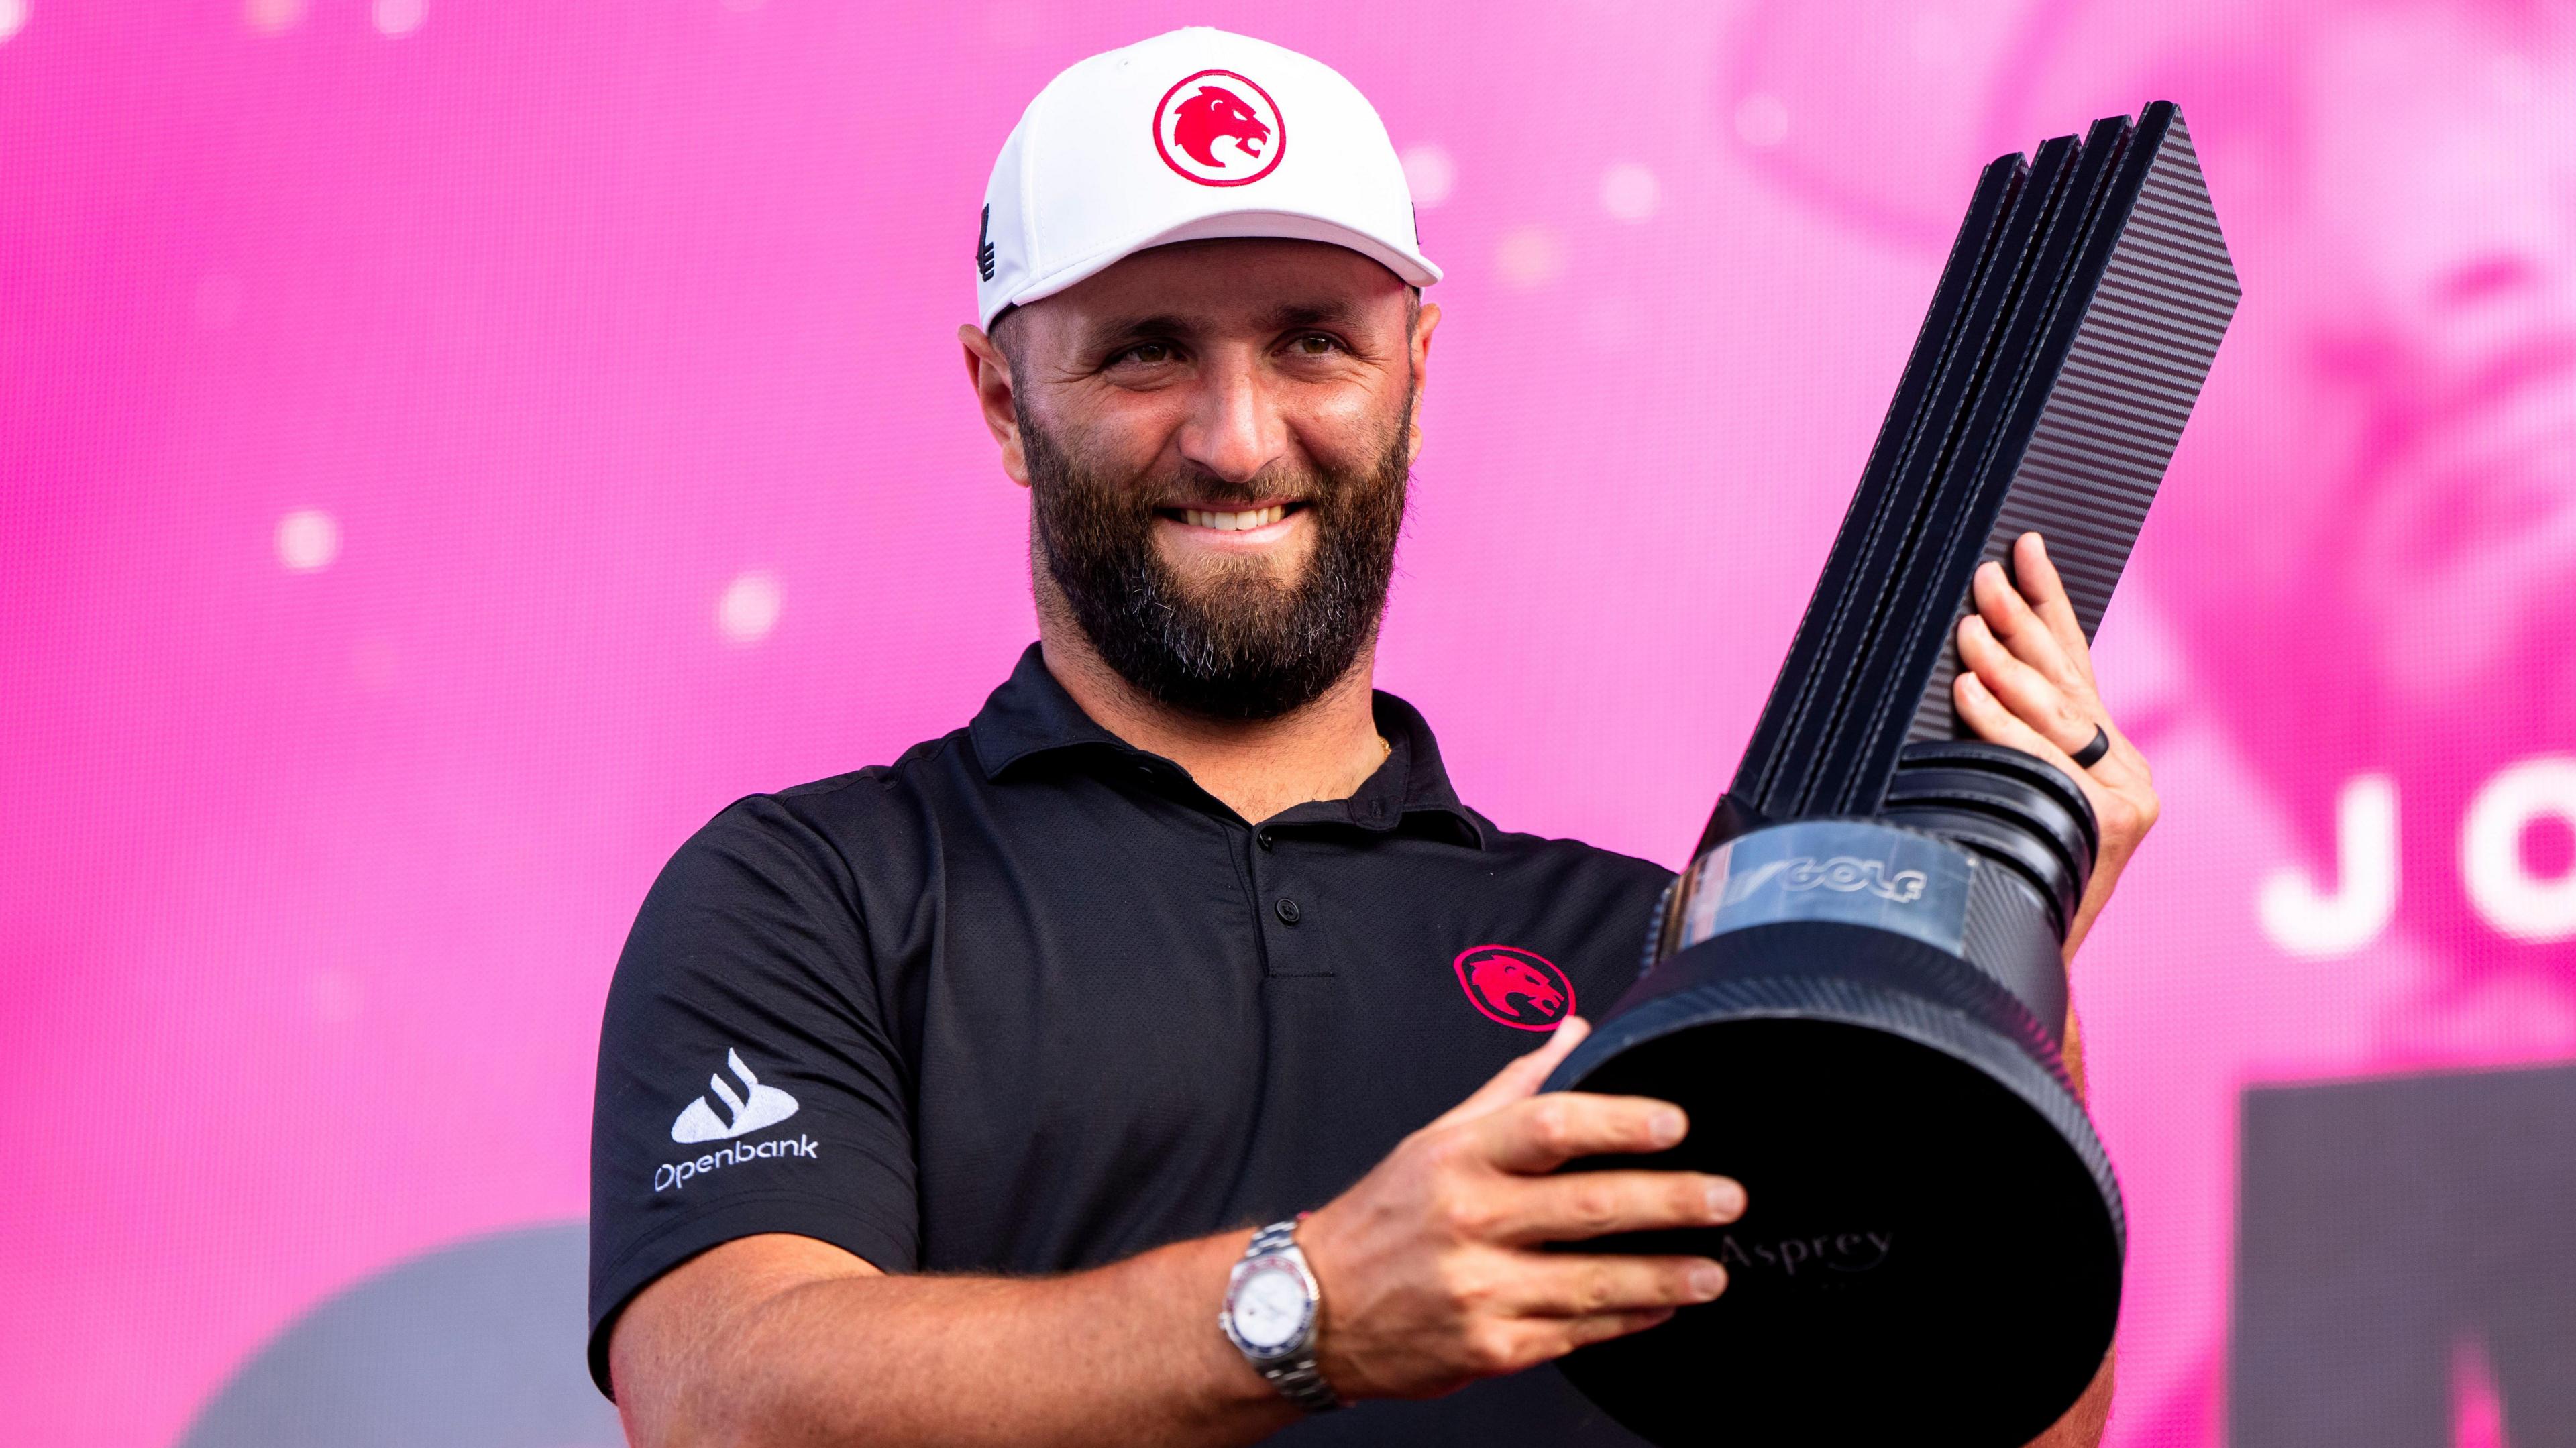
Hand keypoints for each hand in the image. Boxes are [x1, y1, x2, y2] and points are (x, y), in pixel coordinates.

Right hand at [1293, 1018, 1745, 1401]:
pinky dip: (1628, 1319)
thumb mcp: (1436, 1139)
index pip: (1547, 1126)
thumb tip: (1575, 1030)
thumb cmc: (1384, 1216)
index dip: (1617, 1121)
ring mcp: (1479, 1290)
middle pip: (1587, 1207)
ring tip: (1714, 1269)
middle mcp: (1468, 1220)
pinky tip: (1663, 1306)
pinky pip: (1576, 1333)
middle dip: (1671, 1202)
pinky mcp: (1490, 1348)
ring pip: (1593, 1282)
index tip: (1674, 1123)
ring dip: (1665, 1276)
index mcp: (1458, 1158)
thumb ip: (1514, 1088)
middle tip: (1727, 1197)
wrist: (1314, 1311)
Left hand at [1953, 531, 2160, 960]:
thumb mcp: (2012, 802)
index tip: (2026, 547)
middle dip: (2023, 620)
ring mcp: (2125, 798)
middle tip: (1986, 571)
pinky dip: (2000, 724)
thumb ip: (2005, 745)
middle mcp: (2127, 773)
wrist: (2020, 959)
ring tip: (1969, 624)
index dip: (2050, 602)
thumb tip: (1956, 671)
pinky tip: (1967, 690)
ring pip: (2055, 715)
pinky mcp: (2112, 823)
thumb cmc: (2010, 879)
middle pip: (2067, 680)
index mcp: (2108, 760)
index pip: (2076, 663)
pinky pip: (2040, 759)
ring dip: (2006, 664)